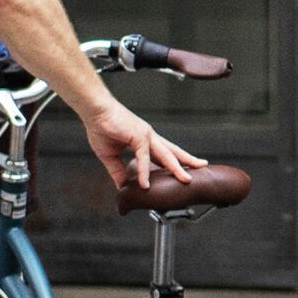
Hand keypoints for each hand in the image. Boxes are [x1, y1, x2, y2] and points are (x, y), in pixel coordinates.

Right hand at [85, 100, 204, 192]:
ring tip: (186, 179)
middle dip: (187, 161)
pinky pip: (144, 157)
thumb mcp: (110, 155)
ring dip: (177, 168)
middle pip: (172, 152)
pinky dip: (145, 171)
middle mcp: (150, 137)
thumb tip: (122, 186)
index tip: (183, 171)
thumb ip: (117, 170)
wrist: (95, 111)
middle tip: (202, 167)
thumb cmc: (101, 128)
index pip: (163, 154)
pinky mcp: (138, 136)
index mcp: (145, 140)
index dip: (173, 163)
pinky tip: (145, 184)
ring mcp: (146, 136)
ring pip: (165, 155)